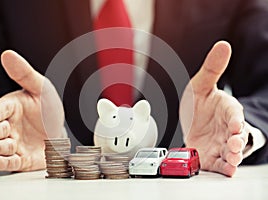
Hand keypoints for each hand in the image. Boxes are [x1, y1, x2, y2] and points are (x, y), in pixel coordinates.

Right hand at [0, 50, 64, 170]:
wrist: (59, 129)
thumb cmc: (47, 107)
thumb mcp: (40, 87)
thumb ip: (24, 73)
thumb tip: (7, 54)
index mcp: (11, 107)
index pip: (0, 109)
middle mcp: (9, 126)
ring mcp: (14, 143)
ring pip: (0, 147)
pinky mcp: (21, 158)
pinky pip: (11, 162)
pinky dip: (4, 162)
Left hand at [180, 41, 248, 176]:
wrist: (194, 121)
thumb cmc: (201, 103)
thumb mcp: (202, 84)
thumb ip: (213, 68)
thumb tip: (223, 44)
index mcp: (227, 109)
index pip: (235, 113)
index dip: (236, 119)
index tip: (235, 124)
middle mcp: (227, 128)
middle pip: (236, 136)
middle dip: (236, 141)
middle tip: (234, 144)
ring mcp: (221, 144)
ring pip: (231, 152)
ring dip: (233, 156)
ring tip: (232, 160)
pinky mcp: (212, 156)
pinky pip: (220, 163)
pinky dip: (224, 167)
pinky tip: (226, 170)